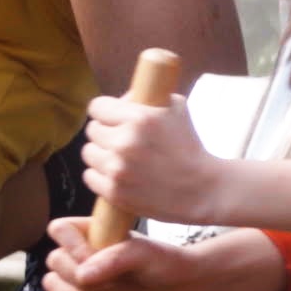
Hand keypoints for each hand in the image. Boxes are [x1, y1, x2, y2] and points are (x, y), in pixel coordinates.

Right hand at [43, 216, 227, 290]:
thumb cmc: (166, 263)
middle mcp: (84, 253)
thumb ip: (113, 260)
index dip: (70, 247)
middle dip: (73, 278)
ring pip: (51, 282)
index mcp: (95, 232)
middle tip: (107, 289)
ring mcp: (84, 279)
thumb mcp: (143, 255)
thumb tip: (82, 277)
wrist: (182, 290)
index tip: (92, 261)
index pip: (60, 230)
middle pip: (54, 260)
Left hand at [78, 94, 228, 225]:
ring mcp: (118, 169)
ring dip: (101, 155)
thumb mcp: (175, 108)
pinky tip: (117, 175)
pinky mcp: (114, 192)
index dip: (104, 111)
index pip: (97, 107)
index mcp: (139, 118)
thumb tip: (119, 99)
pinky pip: (89, 177)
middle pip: (92, 130)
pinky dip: (100, 176)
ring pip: (88, 153)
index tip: (110, 117)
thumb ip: (146, 98)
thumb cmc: (189, 146)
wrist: (202, 189)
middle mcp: (125, 142)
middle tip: (119, 139)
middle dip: (105, 133)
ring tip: (119, 158)